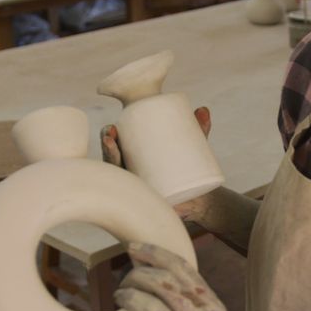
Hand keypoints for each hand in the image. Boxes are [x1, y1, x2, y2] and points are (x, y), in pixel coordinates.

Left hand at [97, 243, 290, 310]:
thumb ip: (194, 296)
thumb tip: (159, 269)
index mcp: (212, 307)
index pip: (182, 270)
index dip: (154, 253)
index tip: (132, 247)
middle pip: (165, 287)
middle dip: (140, 276)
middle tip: (125, 278)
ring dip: (131, 299)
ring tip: (118, 295)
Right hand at [100, 107, 212, 221]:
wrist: (200, 198)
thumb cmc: (189, 168)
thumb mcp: (192, 147)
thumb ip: (198, 130)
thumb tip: (203, 110)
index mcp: (136, 156)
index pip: (117, 145)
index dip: (109, 136)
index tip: (112, 128)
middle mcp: (131, 171)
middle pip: (112, 160)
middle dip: (107, 149)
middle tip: (110, 138)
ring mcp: (136, 187)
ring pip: (119, 177)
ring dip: (110, 166)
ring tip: (112, 154)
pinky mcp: (145, 200)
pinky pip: (129, 199)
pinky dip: (122, 194)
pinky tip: (116, 188)